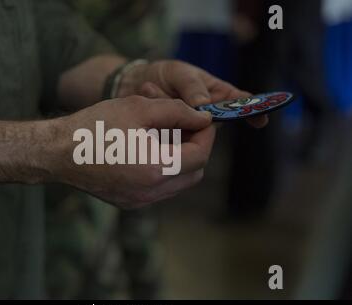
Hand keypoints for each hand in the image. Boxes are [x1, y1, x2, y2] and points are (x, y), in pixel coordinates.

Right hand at [55, 96, 215, 208]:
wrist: (57, 152)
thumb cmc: (95, 127)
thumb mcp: (139, 108)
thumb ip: (177, 111)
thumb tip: (203, 118)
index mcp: (157, 169)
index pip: (200, 155)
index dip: (205, 134)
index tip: (200, 118)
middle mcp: (152, 192)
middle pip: (194, 172)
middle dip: (195, 146)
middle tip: (183, 124)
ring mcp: (140, 200)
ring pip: (178, 182)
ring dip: (179, 157)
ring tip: (161, 133)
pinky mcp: (129, 202)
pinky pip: (160, 188)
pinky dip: (162, 168)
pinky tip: (146, 148)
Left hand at [117, 60, 268, 128]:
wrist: (134, 85)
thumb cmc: (164, 75)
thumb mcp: (178, 73)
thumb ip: (191, 87)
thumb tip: (204, 106)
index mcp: (217, 96)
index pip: (240, 104)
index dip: (253, 113)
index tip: (260, 120)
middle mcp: (207, 116)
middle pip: (213, 125)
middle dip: (192, 116)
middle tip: (176, 100)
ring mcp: (190, 130)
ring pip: (188, 132)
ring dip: (168, 113)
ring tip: (150, 87)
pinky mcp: (172, 140)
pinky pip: (168, 137)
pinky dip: (154, 118)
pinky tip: (145, 93)